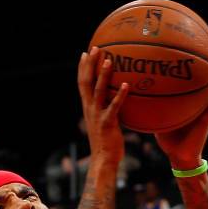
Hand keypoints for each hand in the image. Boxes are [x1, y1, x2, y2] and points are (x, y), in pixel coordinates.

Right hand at [78, 47, 128, 165]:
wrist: (103, 160)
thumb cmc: (106, 143)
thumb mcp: (104, 123)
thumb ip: (109, 110)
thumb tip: (119, 100)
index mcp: (87, 108)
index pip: (82, 84)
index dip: (82, 68)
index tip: (85, 53)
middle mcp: (89, 109)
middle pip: (86, 82)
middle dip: (90, 65)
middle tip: (95, 48)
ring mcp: (97, 116)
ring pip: (98, 91)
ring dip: (103, 75)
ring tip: (109, 60)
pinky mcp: (107, 123)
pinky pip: (113, 107)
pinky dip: (119, 96)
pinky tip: (125, 85)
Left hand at [154, 58, 207, 169]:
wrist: (180, 157)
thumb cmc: (169, 141)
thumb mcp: (158, 120)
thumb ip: (152, 108)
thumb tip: (138, 96)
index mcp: (187, 105)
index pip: (189, 85)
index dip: (191, 71)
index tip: (189, 54)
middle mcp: (198, 106)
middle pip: (204, 83)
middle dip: (207, 67)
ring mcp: (205, 111)